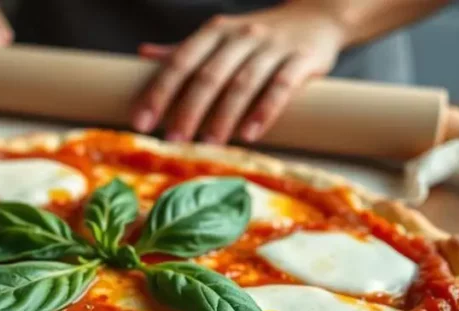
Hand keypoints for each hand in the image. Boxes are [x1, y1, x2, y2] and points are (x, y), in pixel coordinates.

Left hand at [131, 5, 344, 143]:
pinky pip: (282, 86)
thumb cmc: (259, 35)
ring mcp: (273, 46)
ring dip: (224, 117)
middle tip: (173, 141)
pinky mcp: (302, 59)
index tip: (140, 122)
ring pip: (243, 83)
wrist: (317, 17)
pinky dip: (265, 111)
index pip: (181, 62)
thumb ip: (185, 50)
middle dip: (187, 110)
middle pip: (209, 75)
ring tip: (209, 145)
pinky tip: (250, 135)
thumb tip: (142, 55)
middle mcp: (241, 36)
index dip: (158, 92)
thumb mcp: (221, 36)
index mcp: (215, 31)